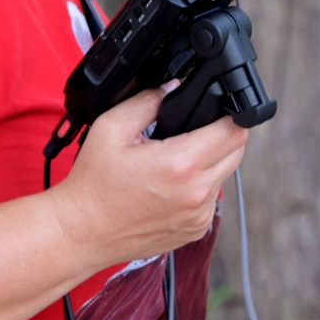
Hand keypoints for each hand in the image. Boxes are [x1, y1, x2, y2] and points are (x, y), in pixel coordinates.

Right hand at [49, 84, 248, 263]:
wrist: (83, 231)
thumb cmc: (94, 184)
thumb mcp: (111, 128)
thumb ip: (147, 101)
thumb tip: (173, 87)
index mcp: (181, 165)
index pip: (235, 132)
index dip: (231, 115)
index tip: (218, 110)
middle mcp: (197, 193)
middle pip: (237, 153)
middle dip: (222, 136)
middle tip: (193, 131)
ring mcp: (199, 216)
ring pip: (225, 176)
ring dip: (211, 163)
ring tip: (177, 159)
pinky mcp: (195, 230)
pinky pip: (211, 199)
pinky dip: (200, 187)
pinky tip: (172, 184)